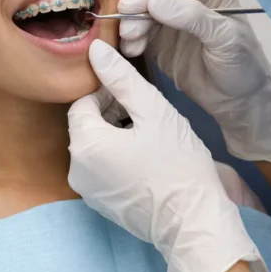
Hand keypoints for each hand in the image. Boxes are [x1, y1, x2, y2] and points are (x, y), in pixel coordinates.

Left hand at [68, 40, 267, 271]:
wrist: (194, 221)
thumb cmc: (178, 165)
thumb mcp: (154, 111)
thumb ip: (121, 78)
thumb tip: (95, 50)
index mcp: (84, 145)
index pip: (82, 103)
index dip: (107, 93)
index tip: (135, 96)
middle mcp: (76, 170)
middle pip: (86, 126)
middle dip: (111, 113)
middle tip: (145, 113)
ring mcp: (88, 192)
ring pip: (94, 148)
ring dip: (115, 134)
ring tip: (149, 135)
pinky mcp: (102, 205)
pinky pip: (102, 171)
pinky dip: (118, 158)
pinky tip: (147, 158)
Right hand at [118, 0, 270, 162]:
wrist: (239, 99)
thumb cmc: (242, 66)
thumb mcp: (224, 39)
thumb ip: (193, 17)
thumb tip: (155, 2)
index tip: (129, 9)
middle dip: (135, 5)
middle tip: (128, 30)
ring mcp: (170, 15)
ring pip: (138, 4)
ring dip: (129, 21)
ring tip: (131, 44)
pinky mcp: (157, 36)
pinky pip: (135, 27)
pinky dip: (129, 36)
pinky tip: (132, 50)